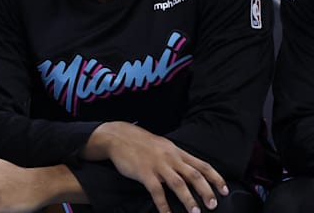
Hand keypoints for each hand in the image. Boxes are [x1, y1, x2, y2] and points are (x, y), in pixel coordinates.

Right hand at [85, 122, 225, 212]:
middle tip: (213, 205)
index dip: (215, 178)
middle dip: (206, 191)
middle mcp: (170, 158)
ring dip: (189, 200)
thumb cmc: (140, 143)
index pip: (202, 165)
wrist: (117, 136)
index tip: (225, 190)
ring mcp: (157, 165)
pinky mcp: (144, 172)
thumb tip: (190, 170)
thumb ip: (176, 157)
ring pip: (178, 184)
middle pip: (194, 175)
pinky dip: (163, 204)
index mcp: (176, 152)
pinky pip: (157, 191)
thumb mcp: (162, 146)